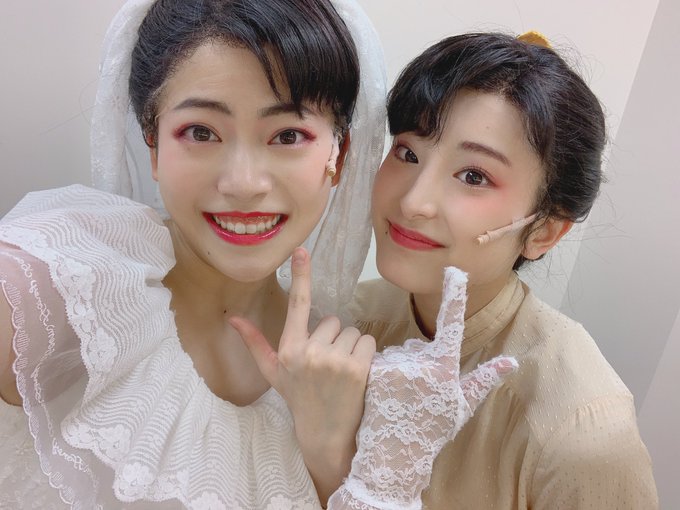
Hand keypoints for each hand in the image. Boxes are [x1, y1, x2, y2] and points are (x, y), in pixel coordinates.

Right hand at [229, 247, 375, 502]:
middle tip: (328, 364)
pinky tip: (356, 373)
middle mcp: (309, 352)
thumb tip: (233, 319)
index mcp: (289, 349)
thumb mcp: (273, 372)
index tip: (302, 250)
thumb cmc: (299, 398)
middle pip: (332, 320)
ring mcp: (334, 360)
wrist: (325, 433)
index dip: (301, 276)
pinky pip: (366, 341)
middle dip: (333, 337)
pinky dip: (365, 353)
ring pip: (351, 331)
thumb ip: (255, 342)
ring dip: (350, 347)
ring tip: (341, 371)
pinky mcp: (356, 368)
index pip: (297, 305)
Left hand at [328, 266, 517, 509]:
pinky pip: (379, 360)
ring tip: (400, 397)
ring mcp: (393, 365)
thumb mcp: (461, 407)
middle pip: (418, 345)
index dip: (454, 297)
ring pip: (397, 353)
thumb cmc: (432, 430)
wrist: (394, 453)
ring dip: (398, 368)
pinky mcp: (371, 370)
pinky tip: (384, 393)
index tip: (454, 272)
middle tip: (417, 392)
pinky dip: (381, 372)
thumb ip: (483, 379)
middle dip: (417, 361)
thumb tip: (512, 361)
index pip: (451, 326)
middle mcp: (418, 362)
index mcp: (443, 367)